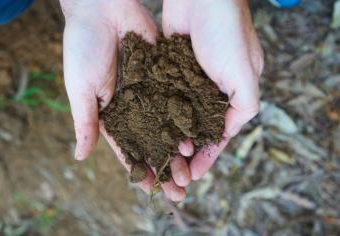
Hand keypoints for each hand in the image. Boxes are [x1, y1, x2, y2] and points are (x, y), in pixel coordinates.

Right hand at [60, 0, 186, 200]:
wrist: (102, 8)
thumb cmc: (82, 46)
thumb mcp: (81, 89)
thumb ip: (85, 122)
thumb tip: (80, 156)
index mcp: (111, 112)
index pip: (126, 148)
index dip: (139, 169)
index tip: (152, 188)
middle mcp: (133, 106)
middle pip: (152, 142)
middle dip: (165, 165)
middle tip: (180, 189)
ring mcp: (150, 92)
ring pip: (168, 125)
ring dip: (179, 148)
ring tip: (192, 169)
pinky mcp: (165, 75)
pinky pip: (177, 99)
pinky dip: (187, 117)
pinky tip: (199, 135)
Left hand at [163, 0, 263, 179]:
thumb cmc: (227, 30)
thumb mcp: (244, 71)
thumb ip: (245, 105)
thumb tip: (230, 132)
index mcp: (233, 92)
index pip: (220, 132)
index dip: (208, 154)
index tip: (195, 174)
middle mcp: (211, 88)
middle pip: (198, 128)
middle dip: (187, 150)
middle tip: (174, 172)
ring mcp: (189, 79)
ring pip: (179, 116)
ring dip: (171, 136)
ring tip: (158, 157)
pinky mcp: (170, 68)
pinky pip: (164, 96)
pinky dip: (158, 113)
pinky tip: (147, 129)